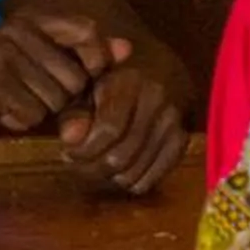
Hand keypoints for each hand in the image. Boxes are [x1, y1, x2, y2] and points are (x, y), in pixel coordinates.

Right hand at [0, 12, 118, 143]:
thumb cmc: (3, 86)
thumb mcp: (47, 67)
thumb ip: (87, 56)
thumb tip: (128, 48)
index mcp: (34, 19)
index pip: (87, 31)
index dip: (97, 61)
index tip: (88, 79)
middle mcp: (17, 29)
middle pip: (76, 76)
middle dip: (63, 98)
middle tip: (36, 96)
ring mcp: (1, 54)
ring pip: (55, 99)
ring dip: (40, 111)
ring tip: (16, 102)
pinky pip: (31, 114)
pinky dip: (20, 121)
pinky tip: (2, 113)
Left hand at [58, 52, 188, 195]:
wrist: (162, 67)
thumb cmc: (115, 78)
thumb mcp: (88, 85)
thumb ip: (74, 112)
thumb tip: (69, 139)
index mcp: (129, 82)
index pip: (108, 131)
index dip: (84, 150)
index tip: (68, 153)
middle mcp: (156, 100)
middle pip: (120, 157)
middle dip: (91, 168)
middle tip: (78, 163)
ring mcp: (173, 122)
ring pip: (133, 173)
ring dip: (109, 177)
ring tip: (96, 163)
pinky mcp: (182, 141)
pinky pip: (151, 179)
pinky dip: (131, 182)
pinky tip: (119, 169)